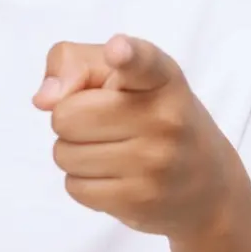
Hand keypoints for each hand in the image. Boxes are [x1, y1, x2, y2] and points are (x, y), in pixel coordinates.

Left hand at [31, 34, 232, 237]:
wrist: (206, 182)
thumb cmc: (149, 113)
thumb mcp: (121, 74)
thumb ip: (74, 64)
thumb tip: (43, 99)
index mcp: (161, 76)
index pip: (142, 61)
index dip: (126, 54)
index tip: (117, 50)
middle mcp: (164, 117)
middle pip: (67, 115)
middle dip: (70, 119)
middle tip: (100, 123)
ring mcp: (155, 163)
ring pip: (64, 154)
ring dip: (73, 152)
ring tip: (110, 149)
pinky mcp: (141, 201)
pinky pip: (74, 187)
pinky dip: (83, 181)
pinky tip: (114, 175)